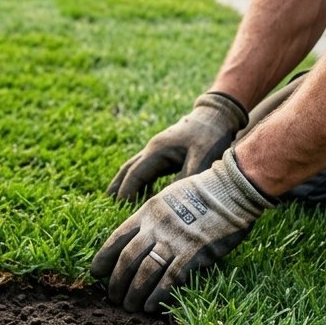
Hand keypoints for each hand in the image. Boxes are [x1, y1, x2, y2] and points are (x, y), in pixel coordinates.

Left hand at [90, 149, 272, 312]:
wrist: (232, 190)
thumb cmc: (202, 193)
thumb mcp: (167, 198)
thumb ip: (152, 217)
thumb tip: (140, 237)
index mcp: (147, 212)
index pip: (116, 238)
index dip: (103, 258)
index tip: (95, 273)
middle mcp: (156, 228)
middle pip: (127, 259)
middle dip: (116, 281)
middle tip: (112, 297)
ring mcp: (174, 242)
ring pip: (145, 272)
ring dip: (134, 293)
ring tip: (129, 306)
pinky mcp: (194, 255)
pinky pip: (170, 280)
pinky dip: (157, 295)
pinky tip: (150, 307)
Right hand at [107, 92, 247, 201]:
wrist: (217, 115)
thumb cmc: (211, 136)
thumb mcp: (202, 158)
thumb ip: (186, 178)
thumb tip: (172, 200)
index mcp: (157, 151)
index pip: (135, 174)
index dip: (126, 192)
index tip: (121, 209)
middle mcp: (152, 150)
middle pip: (127, 170)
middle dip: (117, 188)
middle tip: (107, 207)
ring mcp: (156, 150)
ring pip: (133, 168)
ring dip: (124, 183)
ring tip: (115, 201)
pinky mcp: (164, 152)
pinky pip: (145, 168)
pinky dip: (138, 181)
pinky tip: (140, 193)